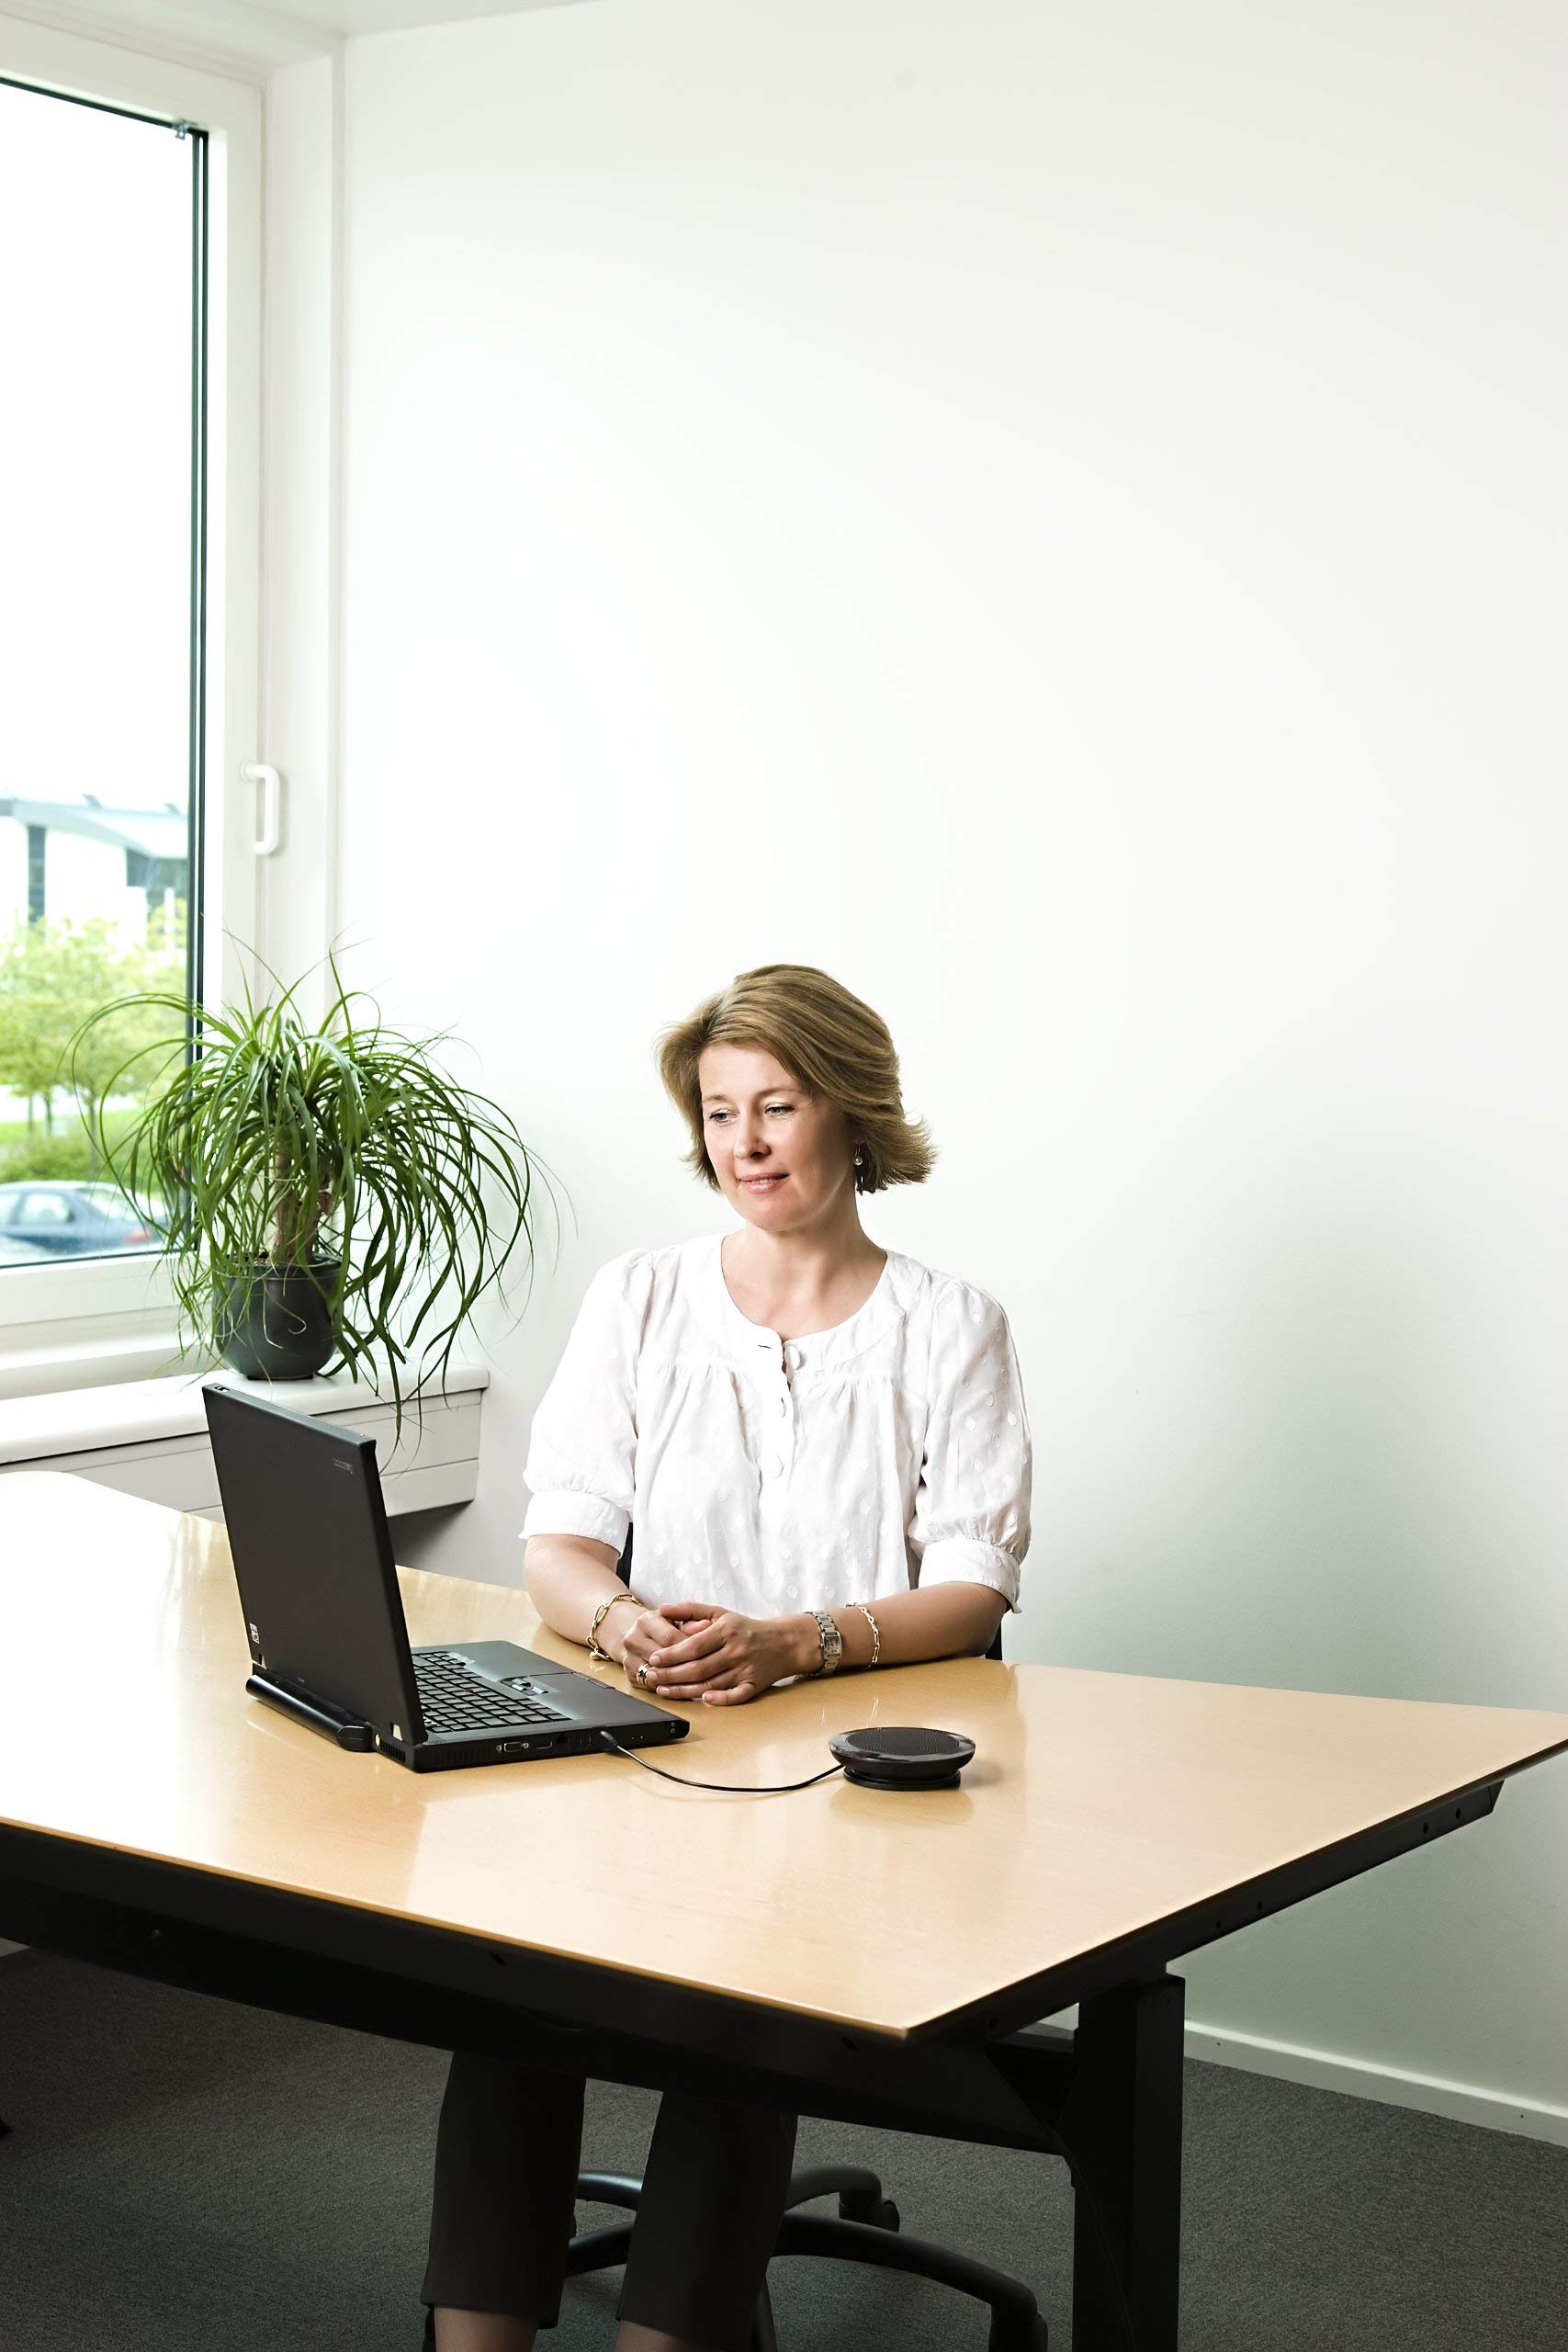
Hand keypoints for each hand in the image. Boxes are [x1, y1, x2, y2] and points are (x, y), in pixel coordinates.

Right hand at [617, 1606, 708, 1687]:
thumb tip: (706, 1625)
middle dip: (686, 1665)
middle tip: (707, 1670)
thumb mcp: (678, 1618)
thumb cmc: (664, 1626)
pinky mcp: (630, 1677)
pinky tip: (685, 1687)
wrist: (637, 1634)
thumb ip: (692, 1621)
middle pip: (663, 1659)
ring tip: (699, 1681)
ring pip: (658, 1676)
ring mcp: (629, 1660)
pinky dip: (670, 1688)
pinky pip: (653, 1687)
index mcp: (645, 1621)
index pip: (670, 1638)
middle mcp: (632, 1640)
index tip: (709, 1652)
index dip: (691, 1647)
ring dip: (678, 1680)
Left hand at [645, 1602, 808, 1705]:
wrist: (784, 1642)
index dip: (672, 1654)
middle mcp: (737, 1650)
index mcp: (727, 1630)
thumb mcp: (720, 1612)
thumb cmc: (746, 1628)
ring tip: (663, 1690)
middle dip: (672, 1674)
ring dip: (685, 1690)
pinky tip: (703, 1700)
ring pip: (711, 1683)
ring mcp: (746, 1669)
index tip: (655, 1659)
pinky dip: (720, 1699)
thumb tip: (662, 1608)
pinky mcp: (754, 1685)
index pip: (694, 1645)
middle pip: (699, 1667)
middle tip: (652, 1677)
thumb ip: (690, 1609)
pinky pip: (736, 1696)